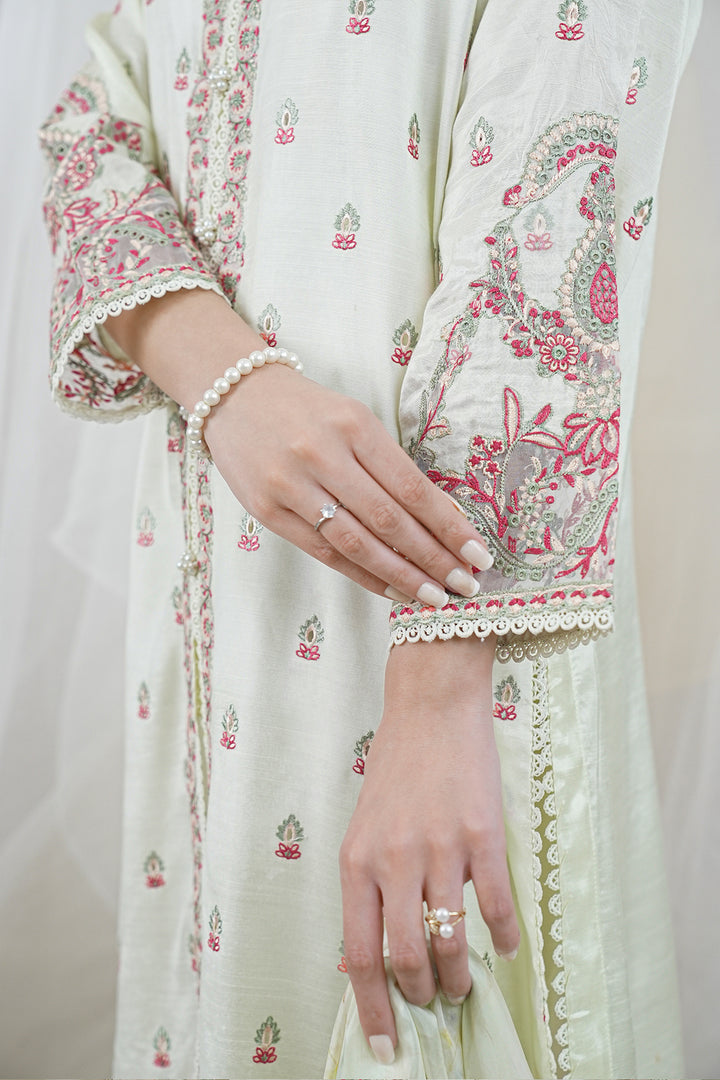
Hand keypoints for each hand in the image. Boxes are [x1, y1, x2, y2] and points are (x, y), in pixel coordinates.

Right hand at [205, 359, 491, 605]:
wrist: (235, 395)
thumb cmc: (308, 410)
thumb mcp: (354, 419)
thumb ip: (390, 465)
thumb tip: (441, 518)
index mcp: (355, 426)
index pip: (412, 487)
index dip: (449, 526)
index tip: (478, 554)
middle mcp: (323, 455)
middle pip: (388, 520)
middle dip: (433, 558)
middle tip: (465, 586)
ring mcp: (291, 486)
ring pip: (356, 543)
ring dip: (400, 575)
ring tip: (433, 596)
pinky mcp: (267, 511)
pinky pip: (323, 552)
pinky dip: (362, 574)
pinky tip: (391, 588)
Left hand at [339, 638, 519, 1062]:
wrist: (431, 709)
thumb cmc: (396, 767)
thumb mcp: (365, 826)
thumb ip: (372, 882)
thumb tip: (385, 945)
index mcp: (357, 862)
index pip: (360, 954)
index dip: (373, 1008)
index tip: (386, 1045)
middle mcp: (394, 861)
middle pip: (408, 958)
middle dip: (422, 996)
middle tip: (434, 1003)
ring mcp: (439, 849)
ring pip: (452, 942)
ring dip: (459, 976)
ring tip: (463, 984)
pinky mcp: (482, 836)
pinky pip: (495, 906)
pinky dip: (502, 937)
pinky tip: (504, 946)